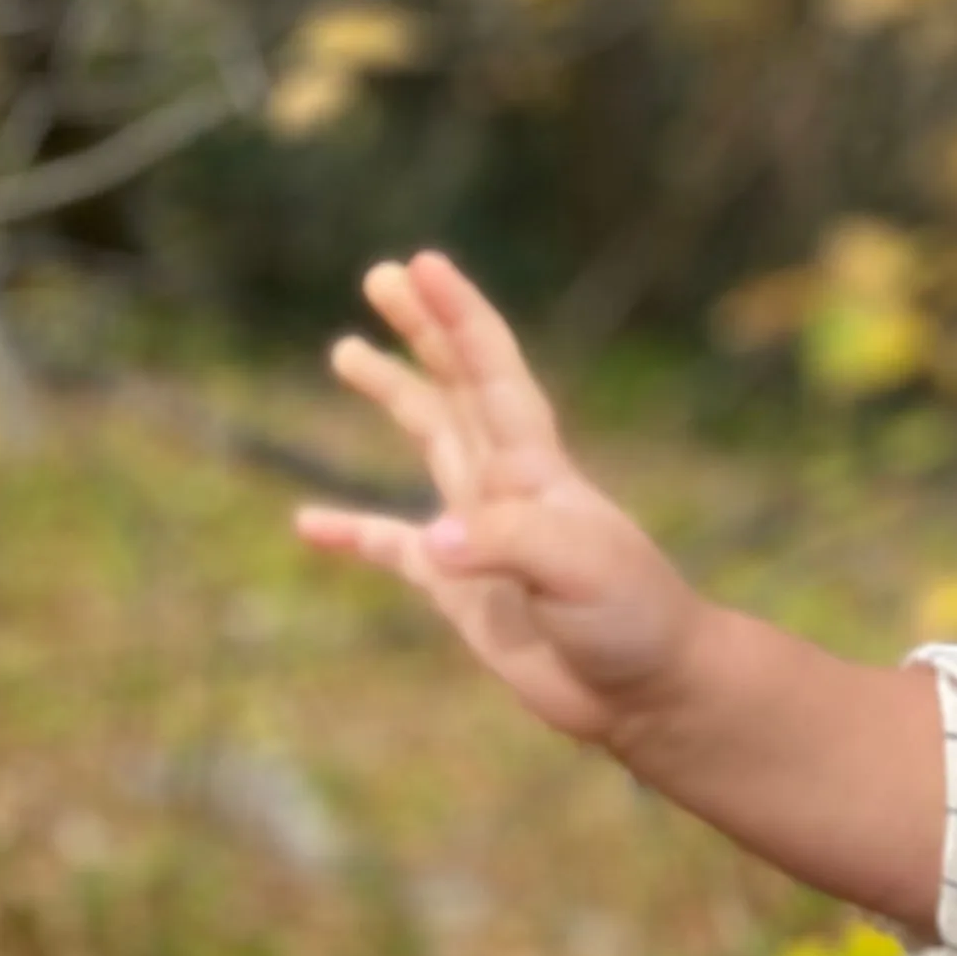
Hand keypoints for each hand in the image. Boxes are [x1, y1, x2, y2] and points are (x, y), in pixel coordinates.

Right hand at [297, 251, 706, 746]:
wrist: (648, 691)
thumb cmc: (630, 618)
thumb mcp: (577, 567)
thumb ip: (504, 543)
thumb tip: (429, 541)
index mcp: (534, 466)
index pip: (490, 372)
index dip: (457, 315)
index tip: (422, 264)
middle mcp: (505, 485)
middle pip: (456, 386)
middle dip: (421, 330)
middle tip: (380, 275)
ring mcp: (481, 534)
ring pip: (428, 443)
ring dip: (394, 396)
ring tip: (344, 352)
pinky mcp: (461, 590)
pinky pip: (394, 552)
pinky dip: (355, 535)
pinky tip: (308, 527)